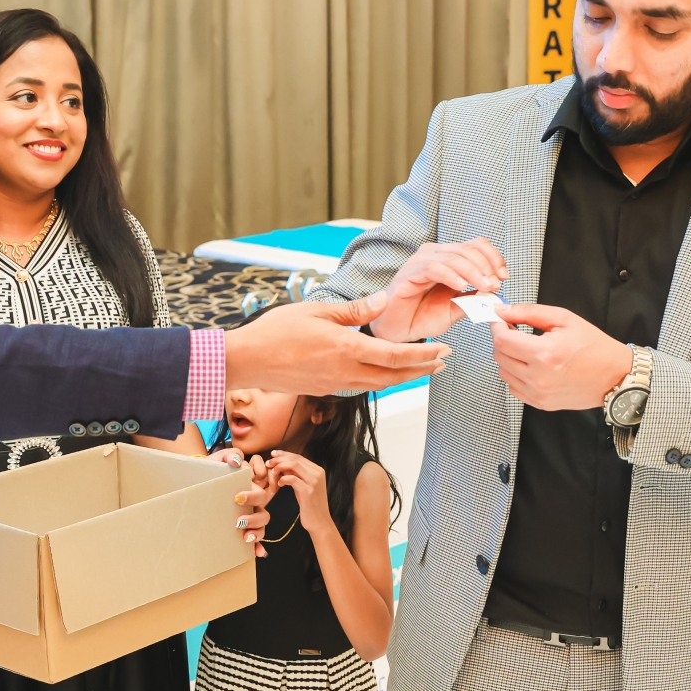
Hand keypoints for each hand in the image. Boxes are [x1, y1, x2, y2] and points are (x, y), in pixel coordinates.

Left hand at [211, 448, 275, 554]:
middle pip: (263, 512)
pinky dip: (258, 547)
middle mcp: (251, 503)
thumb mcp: (219, 459)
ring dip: (257, 532)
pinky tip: (258, 553)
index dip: (253, 496)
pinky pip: (255, 539)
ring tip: (245, 536)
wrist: (198, 477)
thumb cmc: (211, 470)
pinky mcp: (242, 527)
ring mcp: (247, 516)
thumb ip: (230, 456)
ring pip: (262, 525)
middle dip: (254, 517)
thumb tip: (236, 462)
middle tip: (238, 521)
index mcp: (248, 487)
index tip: (237, 498)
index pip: (259, 492)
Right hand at [223, 292, 449, 394]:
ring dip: (402, 377)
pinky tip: (382, 372)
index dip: (423, 355)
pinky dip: (378, 379)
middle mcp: (345, 372)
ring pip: (378, 384)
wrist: (247, 361)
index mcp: (347, 349)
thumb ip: (354, 310)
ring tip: (420, 369)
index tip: (443, 351)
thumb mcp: (317, 311)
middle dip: (422, 370)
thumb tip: (383, 301)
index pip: (395, 356)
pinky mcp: (324, 389)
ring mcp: (335, 384)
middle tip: (443, 363)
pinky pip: (359, 385)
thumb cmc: (276, 331)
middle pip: (394, 376)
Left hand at [265, 451, 332, 540]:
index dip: (284, 454)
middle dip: (279, 459)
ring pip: (293, 465)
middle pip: (295, 459)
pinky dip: (282, 479)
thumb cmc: (310, 505)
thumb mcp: (304, 486)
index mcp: (318, 470)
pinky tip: (279, 484)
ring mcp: (314, 481)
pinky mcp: (308, 491)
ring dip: (279, 467)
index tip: (272, 455)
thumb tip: (282, 465)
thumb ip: (296, 475)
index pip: (298, 457)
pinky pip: (292, 479)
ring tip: (272, 472)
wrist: (319, 522)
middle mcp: (317, 473)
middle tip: (268, 463)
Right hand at [370, 240, 509, 340]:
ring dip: (473, 271)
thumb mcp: (457, 309)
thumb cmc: (422, 318)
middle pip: (467, 249)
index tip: (504, 277)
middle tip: (495, 285)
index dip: (493, 257)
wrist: (398, 333)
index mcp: (448, 259)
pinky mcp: (408, 273)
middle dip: (486, 267)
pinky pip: (433, 267)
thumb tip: (496, 294)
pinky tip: (461, 286)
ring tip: (483, 287)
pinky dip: (451, 275)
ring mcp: (420, 261)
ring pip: (453, 256)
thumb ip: (475, 299)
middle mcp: (435, 255)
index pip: (476, 245)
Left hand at [489, 304, 632, 410]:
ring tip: (525, 348)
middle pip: (499, 356)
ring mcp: (538, 393)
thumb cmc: (594, 347)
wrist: (615, 376)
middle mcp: (538, 377)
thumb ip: (529, 312)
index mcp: (544, 354)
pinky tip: (530, 365)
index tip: (500, 320)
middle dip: (502, 340)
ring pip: (503, 372)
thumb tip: (503, 310)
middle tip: (514, 331)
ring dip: (508, 357)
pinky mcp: (540, 403)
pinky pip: (513, 387)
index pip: (501, 340)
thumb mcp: (564, 319)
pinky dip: (515, 374)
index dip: (497, 326)